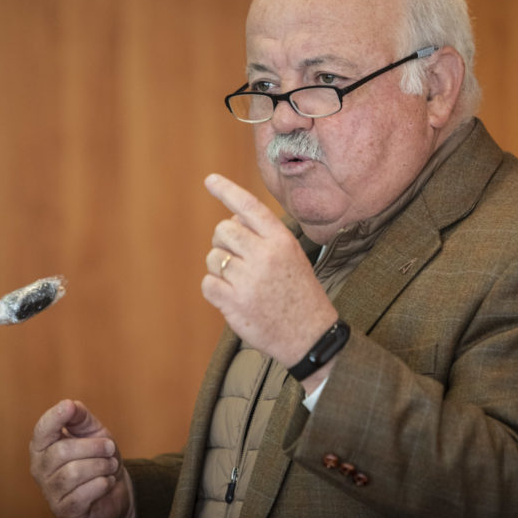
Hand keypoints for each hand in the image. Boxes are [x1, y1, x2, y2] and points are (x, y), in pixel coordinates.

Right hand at [29, 399, 134, 517]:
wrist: (116, 490)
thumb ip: (80, 417)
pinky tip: (106, 483)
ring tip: (110, 466)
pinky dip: (102, 484)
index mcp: (43, 445)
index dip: (54, 417)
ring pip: (74, 473)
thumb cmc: (99, 457)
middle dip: (94, 447)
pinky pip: (83, 494)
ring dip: (101, 466)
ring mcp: (49, 491)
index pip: (42, 430)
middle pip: (62, 452)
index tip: (69, 406)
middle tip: (111, 448)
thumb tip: (70, 405)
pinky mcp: (63, 511)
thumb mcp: (93, 432)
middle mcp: (39, 468)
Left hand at [201, 173, 337, 368]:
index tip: (210, 180)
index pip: (249, 207)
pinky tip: (233, 297)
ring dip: (219, 268)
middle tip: (236, 258)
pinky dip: (215, 289)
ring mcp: (248, 280)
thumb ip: (265, 237)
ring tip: (240, 282)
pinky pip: (207, 283)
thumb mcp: (293, 258)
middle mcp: (264, 256)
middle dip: (224, 242)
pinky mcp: (233, 303)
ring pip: (213, 258)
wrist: (310, 336)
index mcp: (281, 241)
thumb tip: (231, 221)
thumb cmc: (300, 294)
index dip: (227, 191)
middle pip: (223, 231)